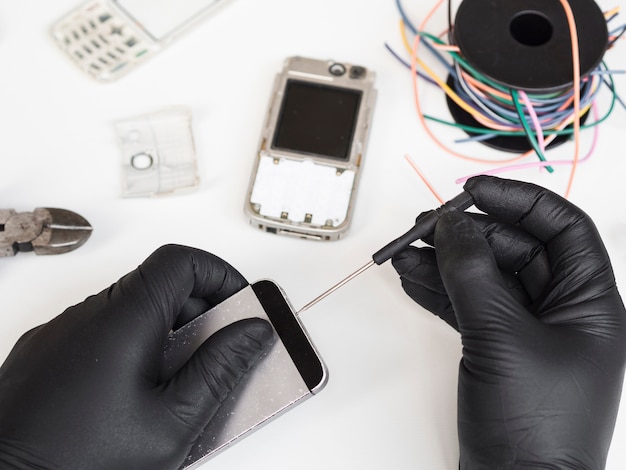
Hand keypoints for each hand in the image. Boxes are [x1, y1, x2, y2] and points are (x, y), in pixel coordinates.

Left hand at [0, 244, 272, 469]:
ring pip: (131, 311)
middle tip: (219, 353)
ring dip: (166, 333)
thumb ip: (220, 370)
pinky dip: (133, 348)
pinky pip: (102, 333)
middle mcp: (87, 315)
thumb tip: (253, 332)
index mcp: (124, 320)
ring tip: (180, 383)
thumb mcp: (172, 423)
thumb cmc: (80, 464)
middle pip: (159, 285)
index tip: (239, 305)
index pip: (181, 261)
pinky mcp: (44, 354)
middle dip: (200, 312)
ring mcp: (60, 333)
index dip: (220, 274)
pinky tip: (137, 395)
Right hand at [392, 176, 625, 468]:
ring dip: (446, 261)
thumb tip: (453, 226)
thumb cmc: (535, 425)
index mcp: (589, 303)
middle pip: (515, 249)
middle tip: (426, 226)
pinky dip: (441, 291)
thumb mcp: (502, 337)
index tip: (473, 190)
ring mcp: (528, 332)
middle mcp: (563, 312)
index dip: (518, 200)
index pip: (560, 228)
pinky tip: (414, 278)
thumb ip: (474, 274)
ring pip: (486, 277)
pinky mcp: (499, 350)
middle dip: (468, 234)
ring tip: (408, 250)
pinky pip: (469, 305)